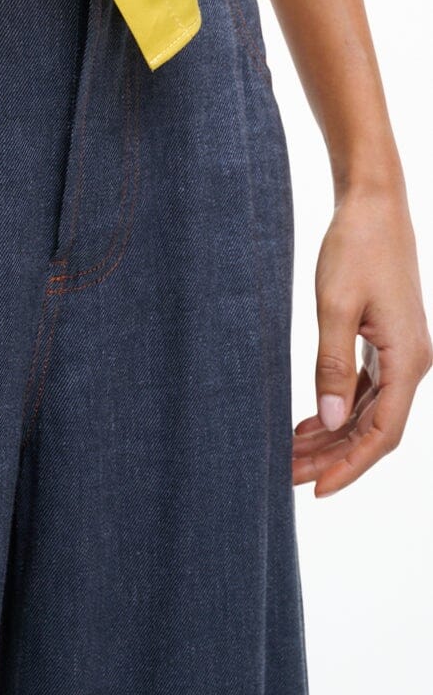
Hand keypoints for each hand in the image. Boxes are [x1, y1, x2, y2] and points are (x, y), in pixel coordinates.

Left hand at [293, 181, 431, 497]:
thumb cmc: (355, 247)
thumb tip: (332, 420)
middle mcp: (410, 362)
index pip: (383, 434)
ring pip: (367, 412)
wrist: (372, 204)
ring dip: (331, 436)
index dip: (351, 466)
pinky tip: (307, 424)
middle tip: (285, 475)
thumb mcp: (336, 305)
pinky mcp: (384, 340)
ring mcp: (399, 352)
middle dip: (332, 457)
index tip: (316, 490)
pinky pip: (365, 390)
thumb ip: (332, 364)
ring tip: (288, 456)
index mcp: (407, 360)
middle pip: (373, 429)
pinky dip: (337, 410)